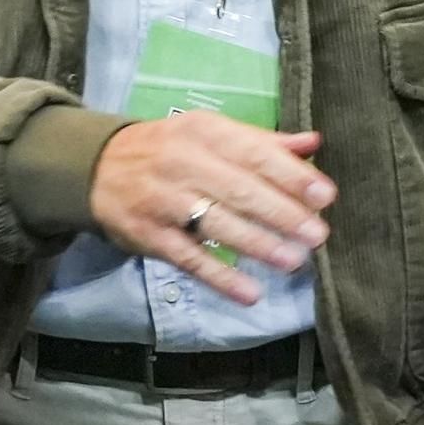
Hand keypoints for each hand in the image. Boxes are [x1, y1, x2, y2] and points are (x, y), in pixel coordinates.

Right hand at [87, 113, 334, 305]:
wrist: (98, 167)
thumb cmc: (170, 148)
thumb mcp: (210, 133)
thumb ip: (262, 142)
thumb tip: (313, 143)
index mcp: (205, 132)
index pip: (254, 153)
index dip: (291, 175)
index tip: (326, 195)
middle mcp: (184, 163)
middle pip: (240, 190)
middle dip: (282, 214)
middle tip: (318, 234)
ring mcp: (164, 201)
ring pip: (217, 224)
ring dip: (257, 244)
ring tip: (293, 261)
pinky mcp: (150, 236)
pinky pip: (189, 258)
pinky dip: (219, 276)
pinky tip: (250, 292)